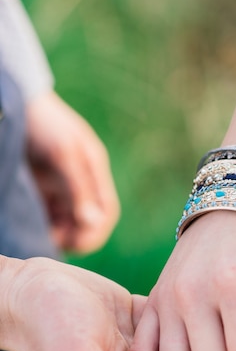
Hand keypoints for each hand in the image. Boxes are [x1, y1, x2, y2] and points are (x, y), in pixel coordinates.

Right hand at [2, 256, 187, 350]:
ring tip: (182, 306)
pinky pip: (176, 315)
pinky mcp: (144, 319)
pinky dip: (178, 304)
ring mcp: (143, 348)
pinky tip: (170, 293)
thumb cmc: (50, 333)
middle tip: (193, 324)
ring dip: (191, 324)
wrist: (32, 290)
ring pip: (189, 342)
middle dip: (202, 349)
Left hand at [26, 91, 119, 252]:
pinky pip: (49, 216)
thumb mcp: (63, 155)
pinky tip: (33, 230)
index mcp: (94, 172)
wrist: (14, 106)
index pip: (106, 211)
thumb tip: (93, 222)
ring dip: (59, 234)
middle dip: (76, 236)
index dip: (96, 231)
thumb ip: (79, 188)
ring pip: (68, 222)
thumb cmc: (44, 124)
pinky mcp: (43, 190)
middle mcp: (81, 183)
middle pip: (88, 221)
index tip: (77, 244)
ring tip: (40, 237)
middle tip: (54, 244)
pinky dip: (45, 226)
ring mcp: (61, 186)